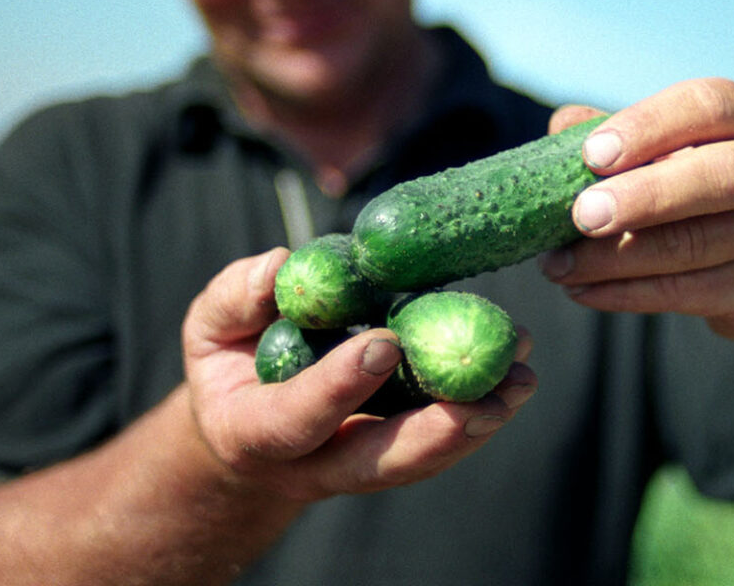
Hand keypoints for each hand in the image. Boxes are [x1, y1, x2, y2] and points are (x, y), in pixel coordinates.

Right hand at [181, 248, 535, 501]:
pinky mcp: (393, 455)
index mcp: (254, 432)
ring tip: (522, 379)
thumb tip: (281, 267)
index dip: (339, 386)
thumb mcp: (212, 327)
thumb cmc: (229, 363)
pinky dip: (479, 411)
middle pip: (376, 462)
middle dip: (434, 433)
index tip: (385, 345)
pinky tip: (516, 376)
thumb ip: (237, 299)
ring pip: (419, 459)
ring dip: (475, 423)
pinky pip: (437, 442)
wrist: (247, 423)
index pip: (297, 417)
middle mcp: (310, 465)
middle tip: (486, 396)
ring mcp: (356, 466)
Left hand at [542, 78, 733, 343]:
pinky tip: (585, 291)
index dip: (648, 126)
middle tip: (582, 216)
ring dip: (617, 258)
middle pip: (719, 177)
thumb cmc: (710, 192)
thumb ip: (626, 135)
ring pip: (696, 244)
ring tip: (558, 265)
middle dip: (644, 197)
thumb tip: (562, 127)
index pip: (706, 106)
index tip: (592, 155)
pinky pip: (689, 292)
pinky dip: (628, 294)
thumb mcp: (679, 150)